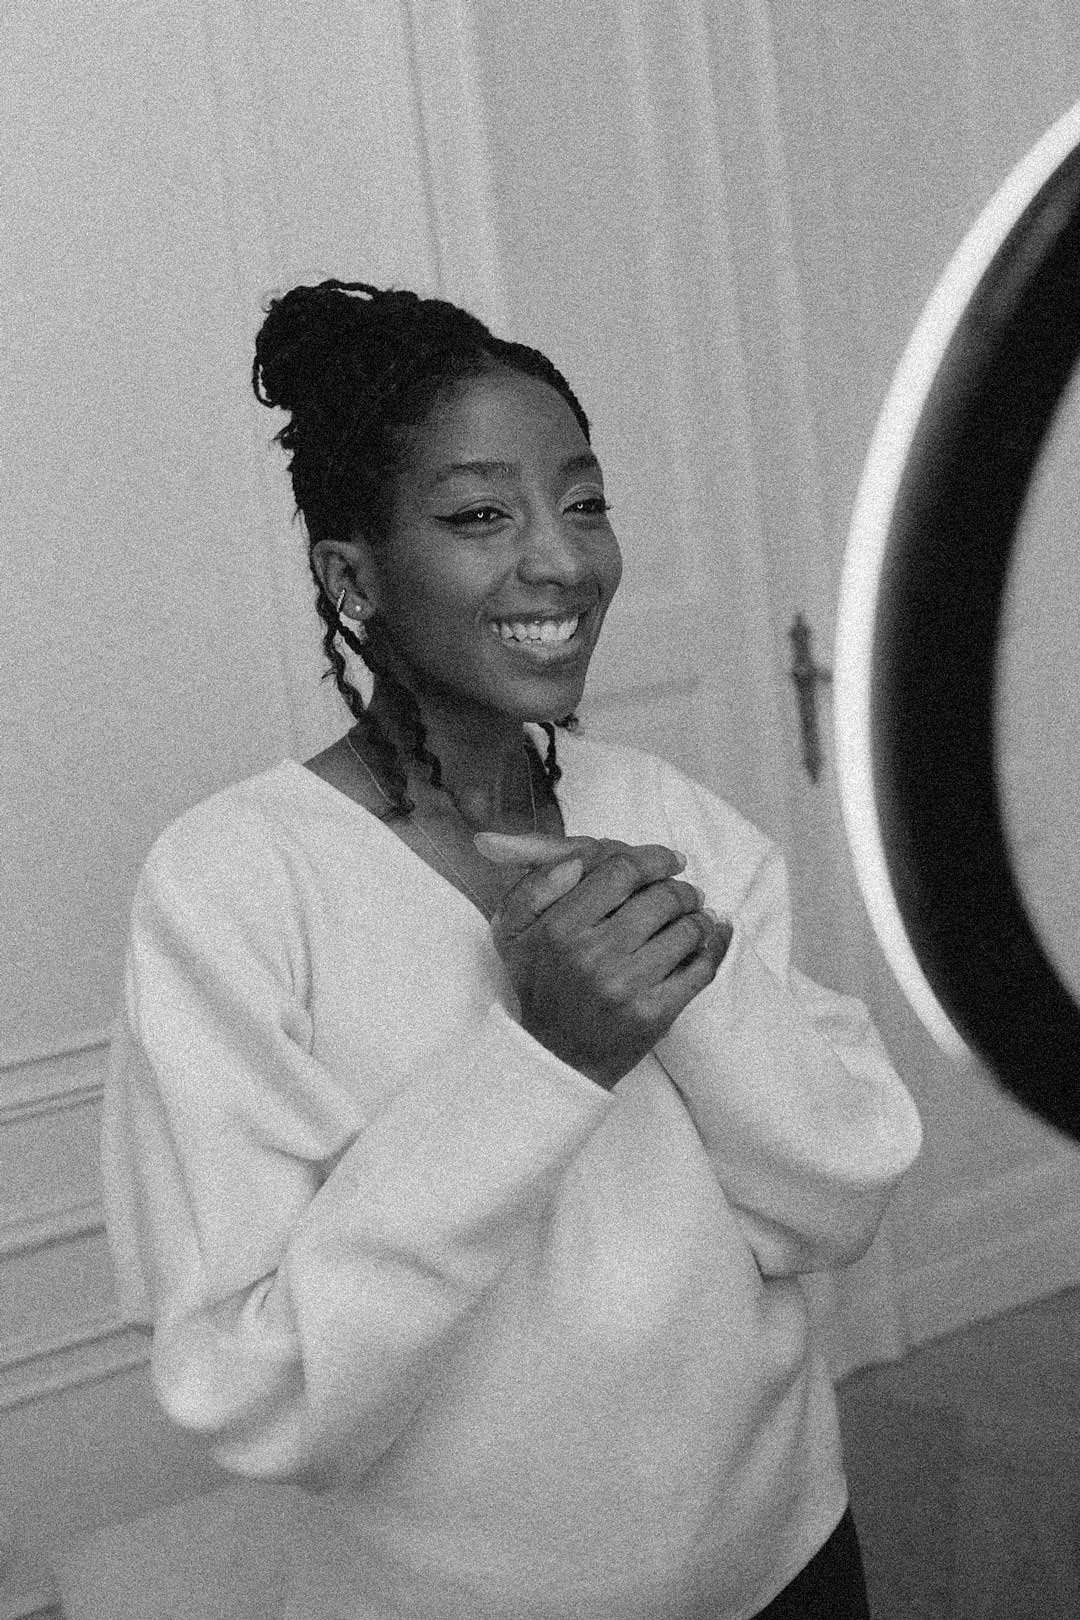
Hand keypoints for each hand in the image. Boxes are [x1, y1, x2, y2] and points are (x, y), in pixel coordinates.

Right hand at [476, 832, 731, 1089]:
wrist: (556, 1058)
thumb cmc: (540, 985)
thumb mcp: (514, 930)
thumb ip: (538, 882)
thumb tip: (583, 854)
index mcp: (558, 928)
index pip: (621, 871)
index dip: (654, 858)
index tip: (669, 860)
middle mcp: (592, 955)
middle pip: (661, 896)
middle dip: (680, 889)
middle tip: (684, 893)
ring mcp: (626, 987)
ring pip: (687, 929)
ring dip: (698, 917)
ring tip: (695, 917)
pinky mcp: (654, 1015)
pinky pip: (701, 968)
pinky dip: (714, 945)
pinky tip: (712, 936)